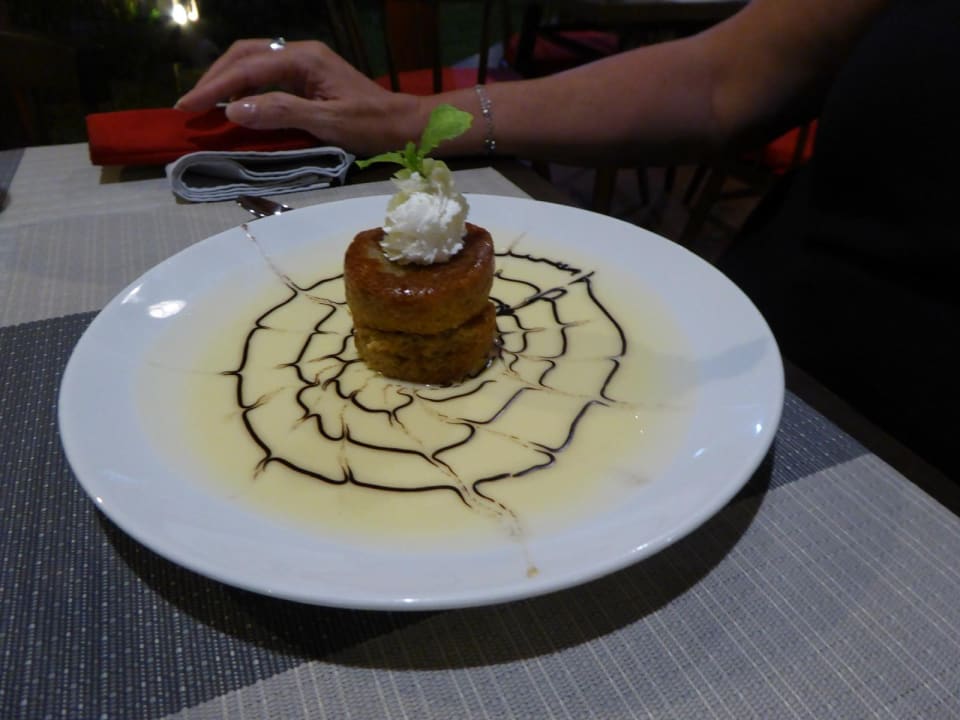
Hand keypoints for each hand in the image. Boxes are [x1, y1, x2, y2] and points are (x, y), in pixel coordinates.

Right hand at [175, 38, 422, 154]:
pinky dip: (242, 86)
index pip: (248, 68)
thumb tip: (233, 110)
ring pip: (252, 62)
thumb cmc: (371, 125)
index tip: (188, 107)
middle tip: (188, 105)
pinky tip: (231, 103)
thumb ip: (281, 113)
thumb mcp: (327, 123)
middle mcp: (301, 53)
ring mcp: (304, 64)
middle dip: (213, 78)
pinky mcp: (307, 78)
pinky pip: (265, 76)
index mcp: (305, 59)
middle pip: (244, 56)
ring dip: (225, 80)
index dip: (215, 87)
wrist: (402, 124)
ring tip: (202, 103)